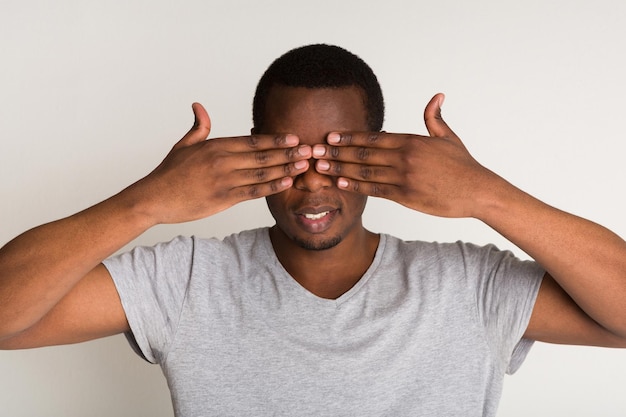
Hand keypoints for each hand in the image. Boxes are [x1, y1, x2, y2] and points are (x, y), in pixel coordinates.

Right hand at [132, 103, 311, 223]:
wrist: (154, 197)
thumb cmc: (169, 173)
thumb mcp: (184, 145)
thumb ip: (199, 127)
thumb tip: (199, 106)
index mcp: (216, 146)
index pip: (253, 141)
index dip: (275, 140)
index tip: (294, 137)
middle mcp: (223, 161)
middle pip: (262, 155)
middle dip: (288, 152)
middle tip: (309, 149)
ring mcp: (224, 180)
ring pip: (262, 173)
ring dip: (286, 168)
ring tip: (304, 165)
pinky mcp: (224, 198)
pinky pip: (254, 192)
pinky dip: (272, 187)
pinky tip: (287, 182)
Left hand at [311, 94, 499, 217]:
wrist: (478, 191)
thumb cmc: (463, 166)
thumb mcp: (448, 137)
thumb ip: (435, 118)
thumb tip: (436, 96)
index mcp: (411, 141)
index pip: (373, 138)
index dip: (349, 137)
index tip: (331, 136)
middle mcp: (404, 158)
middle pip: (362, 154)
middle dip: (336, 152)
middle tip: (314, 151)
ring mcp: (403, 177)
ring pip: (364, 172)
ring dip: (339, 169)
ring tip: (320, 168)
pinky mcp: (405, 196)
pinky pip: (374, 190)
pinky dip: (355, 187)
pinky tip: (340, 184)